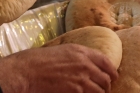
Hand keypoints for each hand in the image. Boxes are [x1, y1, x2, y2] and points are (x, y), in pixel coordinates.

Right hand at [0, 44, 117, 92]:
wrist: (25, 72)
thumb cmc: (36, 61)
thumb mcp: (59, 51)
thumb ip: (74, 57)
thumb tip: (81, 64)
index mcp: (81, 51)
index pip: (106, 61)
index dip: (112, 71)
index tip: (114, 76)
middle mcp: (85, 64)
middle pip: (106, 78)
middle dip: (107, 86)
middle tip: (104, 90)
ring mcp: (82, 79)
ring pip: (100, 90)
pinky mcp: (76, 92)